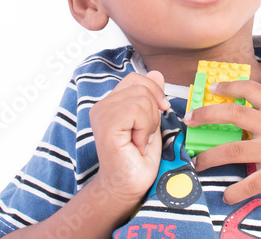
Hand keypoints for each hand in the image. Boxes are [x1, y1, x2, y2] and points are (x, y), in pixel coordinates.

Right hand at [88, 70, 170, 213]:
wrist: (128, 187)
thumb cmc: (138, 160)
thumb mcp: (151, 123)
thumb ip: (152, 98)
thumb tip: (157, 73)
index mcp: (112, 102)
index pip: (136, 78)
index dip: (153, 92)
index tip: (159, 113)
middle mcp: (102, 105)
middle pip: (140, 85)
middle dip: (153, 111)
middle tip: (145, 134)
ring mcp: (101, 113)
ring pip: (141, 98)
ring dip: (149, 123)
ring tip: (140, 141)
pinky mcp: (105, 124)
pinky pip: (136, 110)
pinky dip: (145, 128)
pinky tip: (137, 144)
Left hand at [185, 80, 260, 205]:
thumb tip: (254, 101)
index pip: (250, 88)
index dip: (229, 85)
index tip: (212, 88)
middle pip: (233, 115)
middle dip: (205, 115)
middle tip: (188, 120)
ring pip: (233, 150)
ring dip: (209, 157)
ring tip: (196, 162)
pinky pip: (251, 183)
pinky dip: (236, 191)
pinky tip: (226, 195)